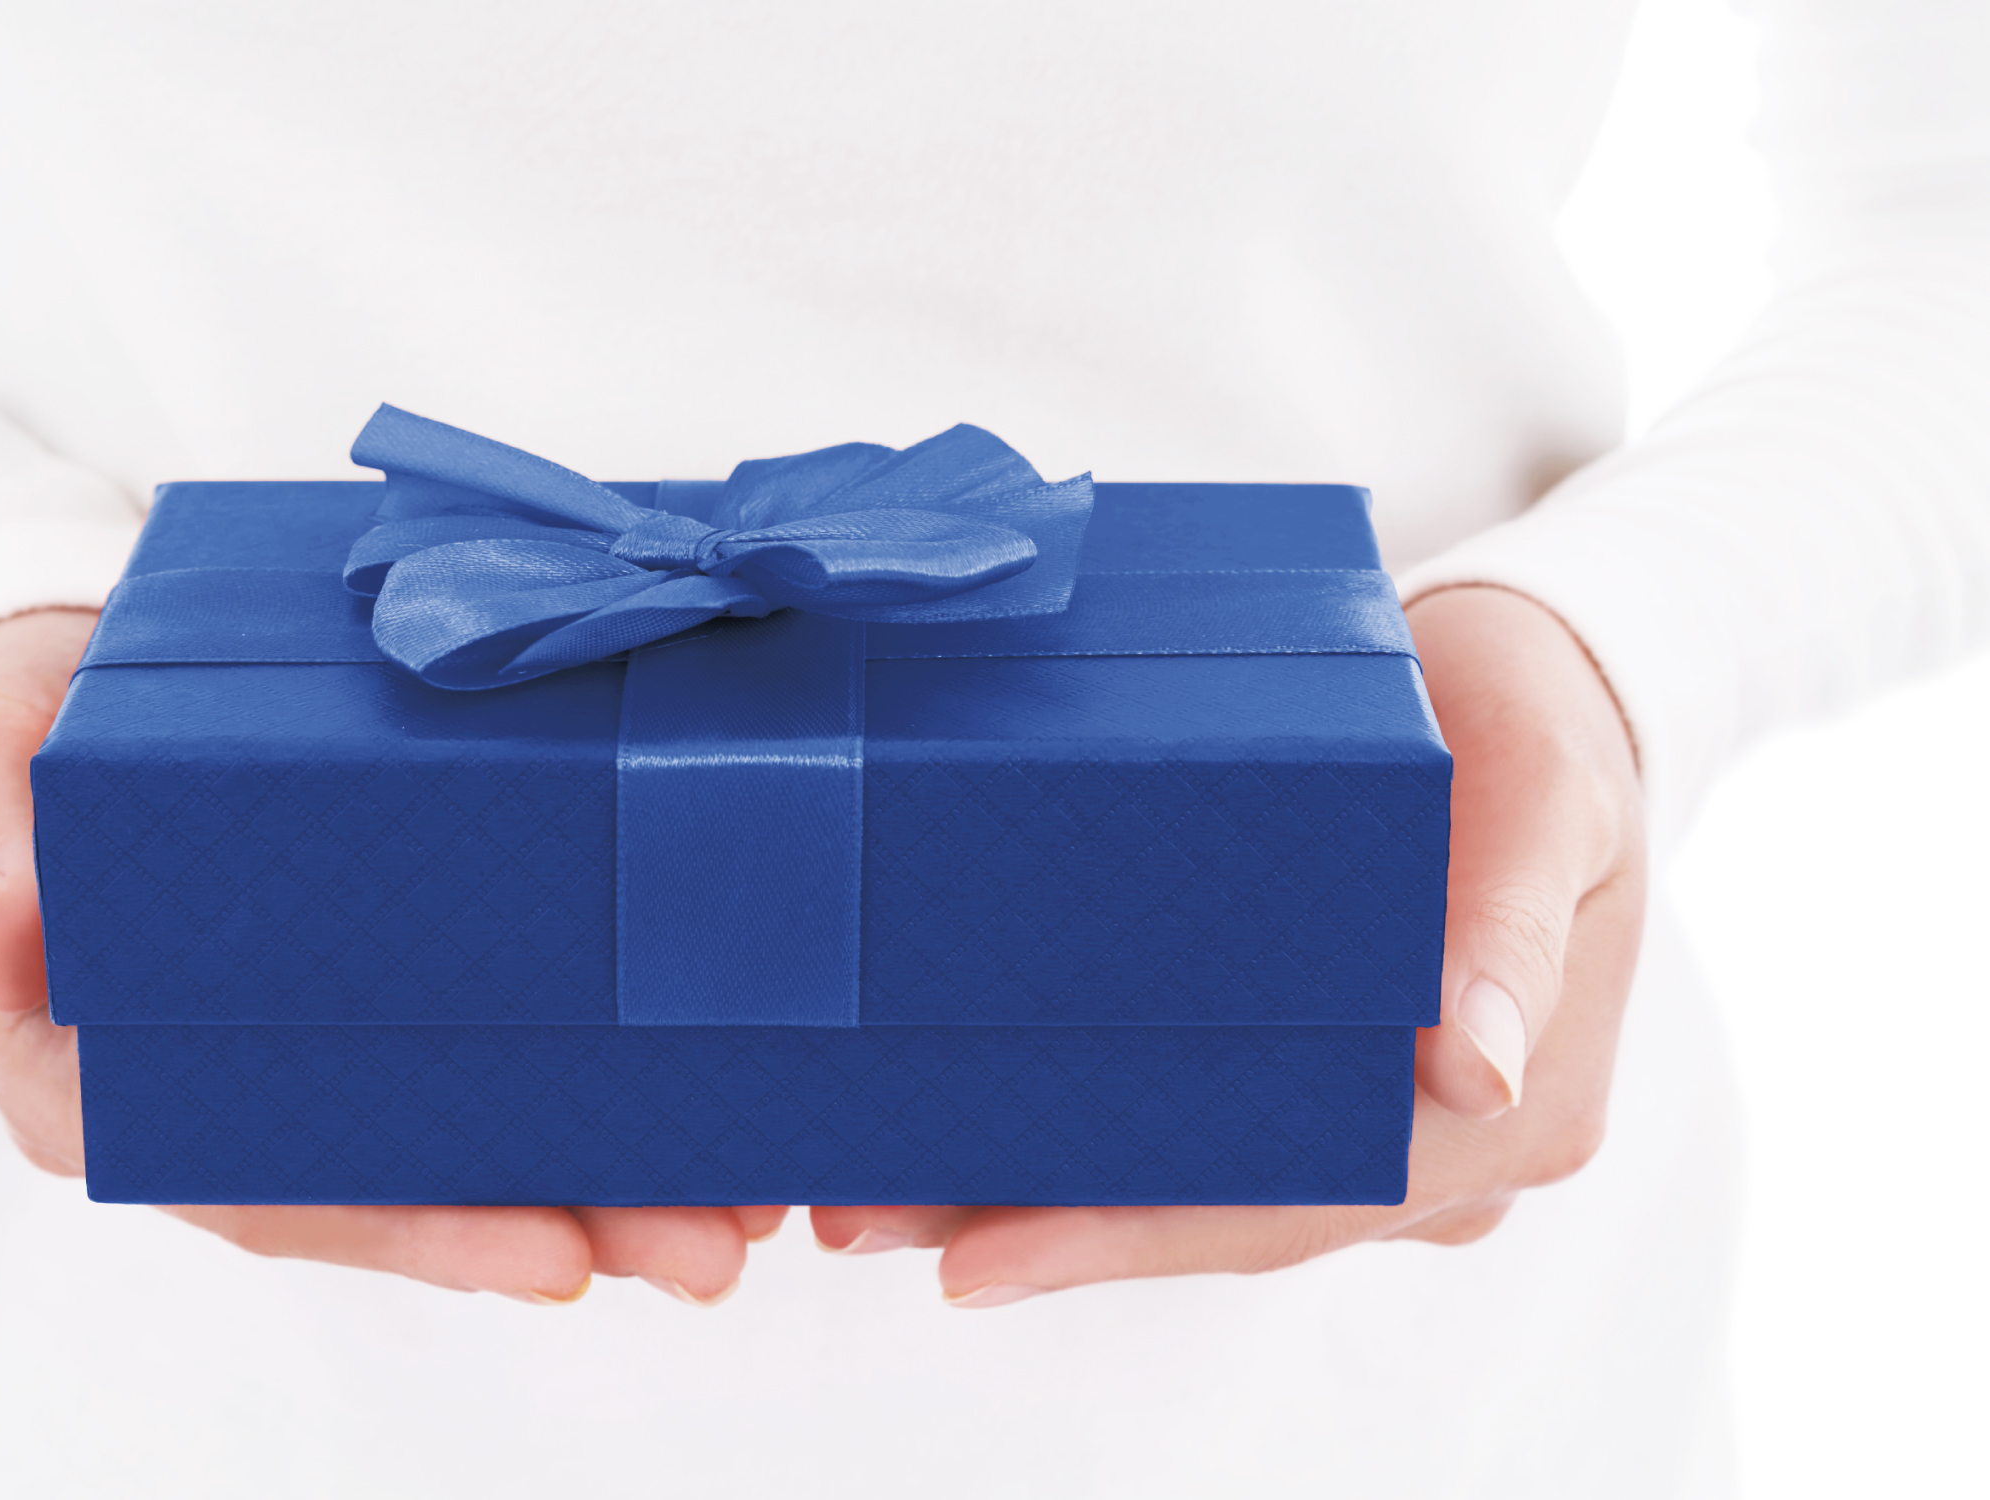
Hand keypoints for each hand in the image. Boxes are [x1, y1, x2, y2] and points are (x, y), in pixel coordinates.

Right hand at [0, 608, 784, 1305]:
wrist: (45, 650)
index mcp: (110, 1086)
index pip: (273, 1193)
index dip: (415, 1235)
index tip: (554, 1257)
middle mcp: (225, 1090)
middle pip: (405, 1189)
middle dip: (565, 1223)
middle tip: (712, 1245)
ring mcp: (307, 1040)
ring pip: (468, 1136)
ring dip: (612, 1172)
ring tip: (751, 1192)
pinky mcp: (373, 979)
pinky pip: (488, 1046)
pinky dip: (597, 1074)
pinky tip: (712, 1087)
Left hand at [807, 585, 1646, 1304]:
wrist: (1547, 679)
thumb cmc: (1542, 719)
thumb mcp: (1546, 787)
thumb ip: (1511, 918)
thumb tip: (1478, 1070)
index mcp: (1514, 1112)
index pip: (1297, 1207)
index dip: (1133, 1241)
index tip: (977, 1260)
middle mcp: (1443, 1149)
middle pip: (1216, 1219)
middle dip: (1038, 1229)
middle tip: (858, 1214)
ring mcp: (1378, 1125)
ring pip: (1190, 1186)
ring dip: (1028, 1194)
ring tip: (861, 1191)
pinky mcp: (1317, 1073)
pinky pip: (1190, 1126)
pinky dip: (1073, 1138)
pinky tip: (948, 1131)